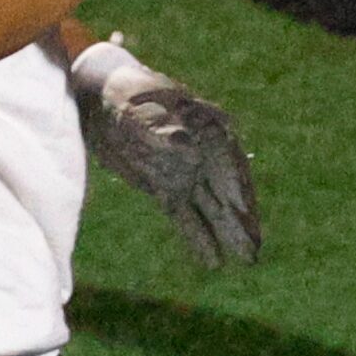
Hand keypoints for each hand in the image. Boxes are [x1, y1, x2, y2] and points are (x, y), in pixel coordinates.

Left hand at [70, 37, 261, 267]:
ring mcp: (187, 172)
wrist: (99, 98)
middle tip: (256, 249)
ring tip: (248, 260)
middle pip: (228, 190)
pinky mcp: (168, 187)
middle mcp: (204, 154)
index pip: (226, 160)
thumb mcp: (135, 106)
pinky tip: (213, 262)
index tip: (242, 211)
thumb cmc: (122, 92)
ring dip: (229, 234)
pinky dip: (199, 238)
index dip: (235, 185)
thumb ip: (157, 126)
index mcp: (206, 128)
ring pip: (213, 208)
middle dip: (242, 221)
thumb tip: (188, 146)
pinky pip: (187, 216)